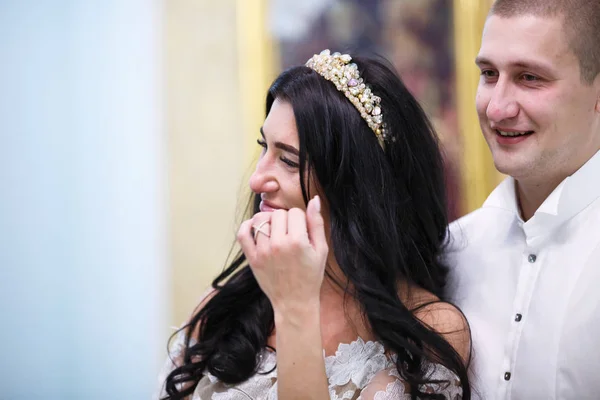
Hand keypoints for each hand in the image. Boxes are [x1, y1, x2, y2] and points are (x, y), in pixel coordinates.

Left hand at [237, 196, 328, 313]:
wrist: (294, 302)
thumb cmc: (311, 276)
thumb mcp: (321, 250)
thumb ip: (317, 223)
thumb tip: (314, 199)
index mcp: (298, 242)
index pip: (295, 212)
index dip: (300, 219)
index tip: (302, 231)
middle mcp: (278, 245)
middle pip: (278, 214)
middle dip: (285, 220)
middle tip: (290, 233)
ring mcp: (262, 252)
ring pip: (260, 219)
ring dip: (268, 221)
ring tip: (275, 231)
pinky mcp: (252, 259)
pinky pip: (243, 233)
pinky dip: (247, 226)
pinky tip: (257, 229)